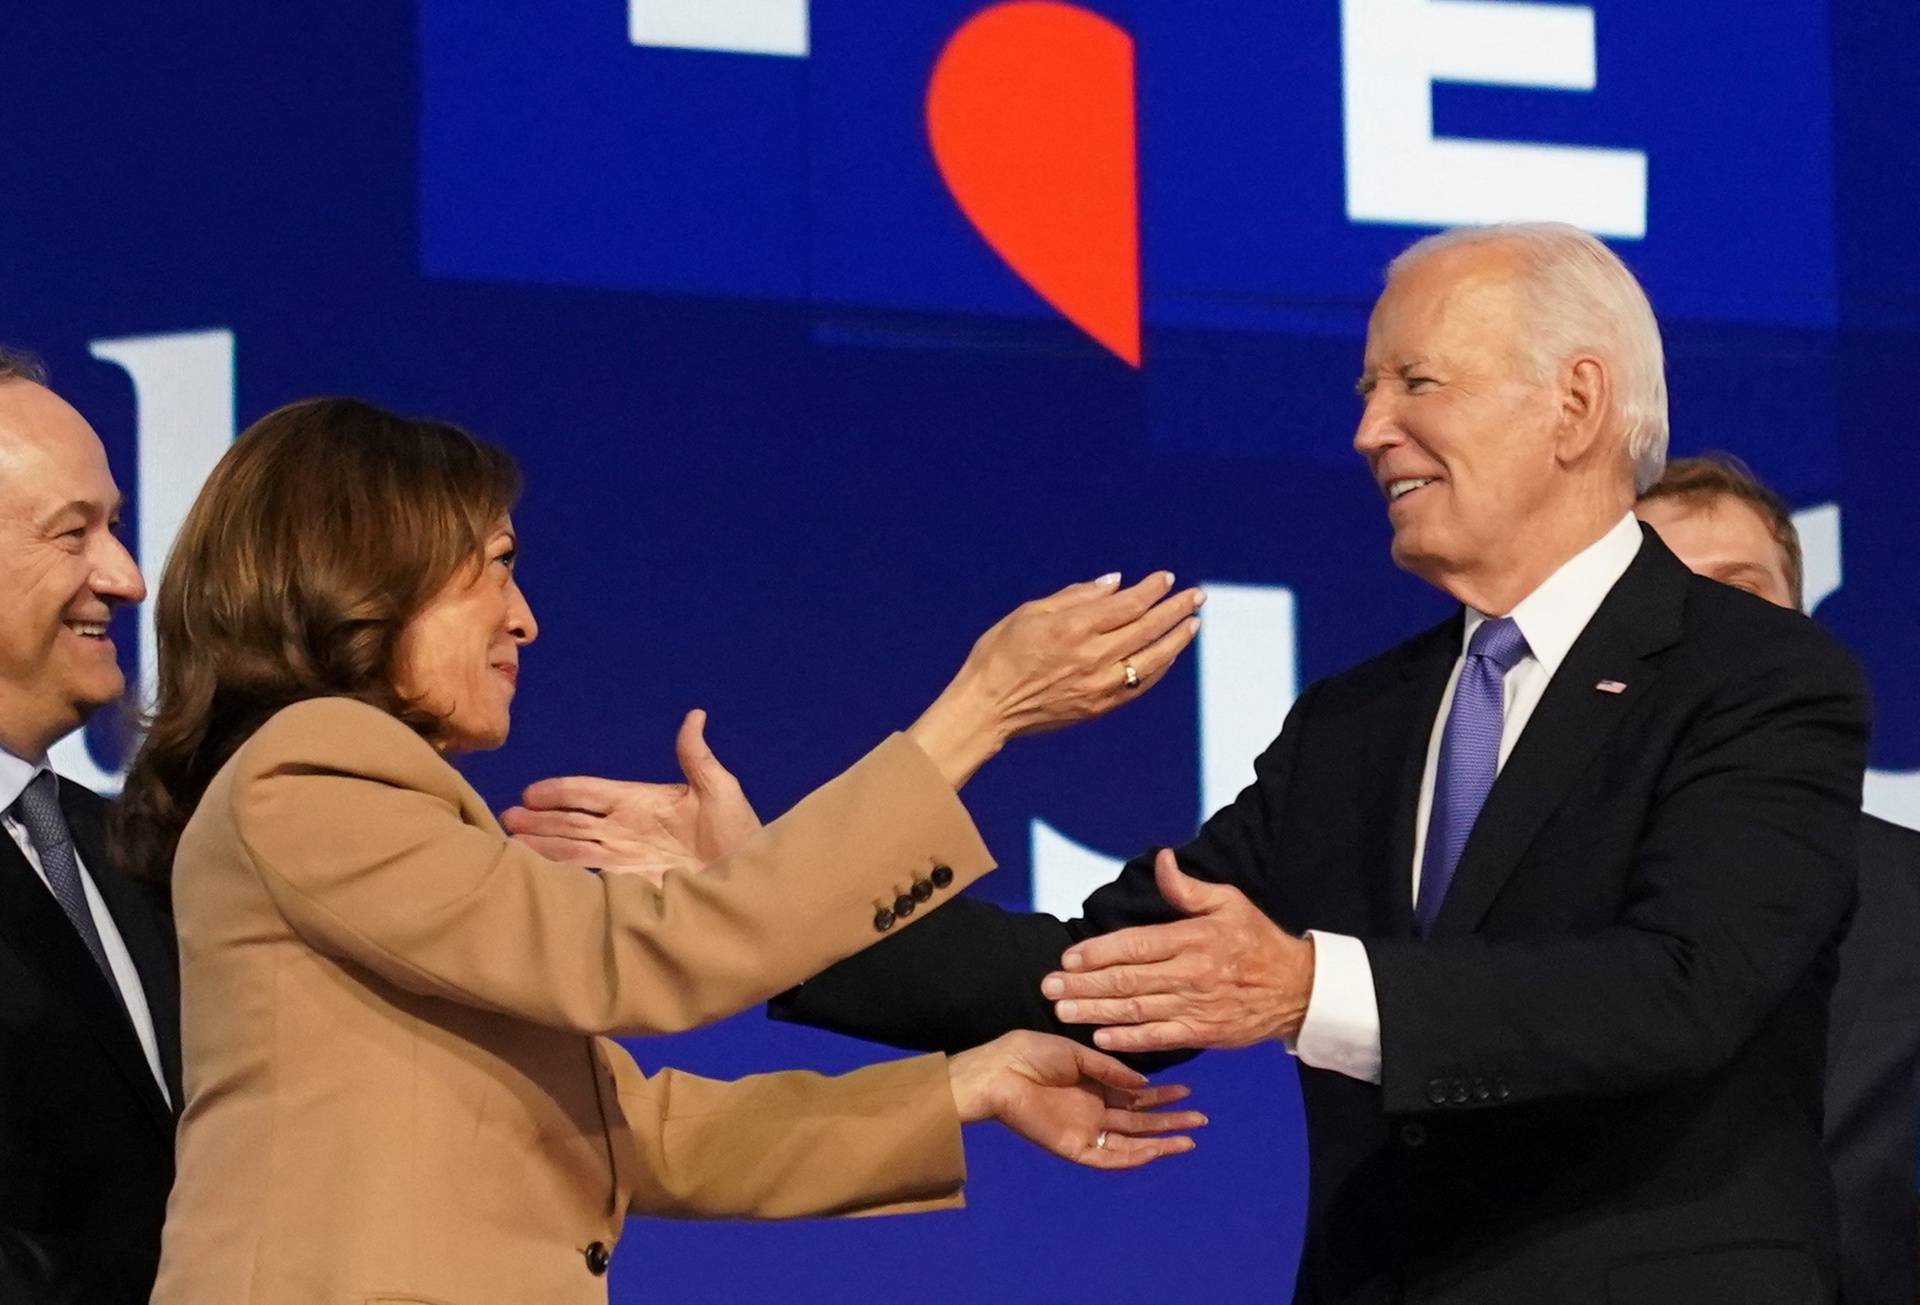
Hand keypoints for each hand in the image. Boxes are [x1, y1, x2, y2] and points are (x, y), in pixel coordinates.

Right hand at [500, 710, 760, 882]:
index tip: (530, 792)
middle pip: (573, 820)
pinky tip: (540, 873)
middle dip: (539, 819)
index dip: (561, 791)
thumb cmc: (740, 831)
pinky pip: (590, 877)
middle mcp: (626, 828)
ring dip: (543, 844)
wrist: (749, 879)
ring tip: (511, 842)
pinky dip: (563, 874)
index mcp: (641, 801)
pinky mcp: (632, 885)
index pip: (591, 792)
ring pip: (574, 848)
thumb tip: (696, 715)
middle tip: (505, 818)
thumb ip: (698, 757)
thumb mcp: (720, 790)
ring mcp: (626, 857)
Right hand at [907, 572, 1204, 786]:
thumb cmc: (1000, 654)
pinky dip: (1159, 667)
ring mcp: (1099, 684)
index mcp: (1074, 627)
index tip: (1167, 578)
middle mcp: (1092, 655)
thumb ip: (1076, 595)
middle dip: (1175, 609)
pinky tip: (1169, 655)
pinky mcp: (1100, 705)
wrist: (988, 707)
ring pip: (1152, 659)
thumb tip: (1115, 582)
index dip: (1152, 589)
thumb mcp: (1030, 612)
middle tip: (1196, 596)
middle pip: (1148, 628)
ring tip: (1193, 624)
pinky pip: (1141, 685)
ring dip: (1177, 639)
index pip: (1128, 604)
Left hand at [946, 1030, 1204, 1169]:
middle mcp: (1092, 1109)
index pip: (1133, 1093)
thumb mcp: (1076, 1053)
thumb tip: (1143, 1082)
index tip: (1187, 1090)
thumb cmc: (1028, 1053)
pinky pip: (1109, 1157)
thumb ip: (1110, 1069)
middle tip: (1200, 1118)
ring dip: (1160, 1141)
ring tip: (1190, 1138)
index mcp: (1091, 1084)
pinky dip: (1134, 1156)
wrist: (997, 1072)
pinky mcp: (1074, 1147)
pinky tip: (1157, 1150)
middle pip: (1139, 1119)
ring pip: (1131, 1141)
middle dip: (1169, 1119)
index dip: (1160, 1094)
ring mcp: (1084, 1129)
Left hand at [1042, 850, 1314, 1052]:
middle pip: (1127, 980)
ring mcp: (1195, 1007)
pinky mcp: (1203, 1033)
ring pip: (1137, 1010)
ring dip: (1096, 1012)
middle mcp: (1191, 974)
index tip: (1068, 958)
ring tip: (1063, 1012)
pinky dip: (1129, 1040)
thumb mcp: (1229, 902)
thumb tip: (1161, 859)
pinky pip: (1159, 1038)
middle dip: (1084, 985)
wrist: (1297, 989)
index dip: (1099, 953)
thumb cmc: (1257, 940)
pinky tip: (1101, 1038)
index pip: (1136, 945)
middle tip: (1049, 987)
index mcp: (1193, 939)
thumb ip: (1188, 888)